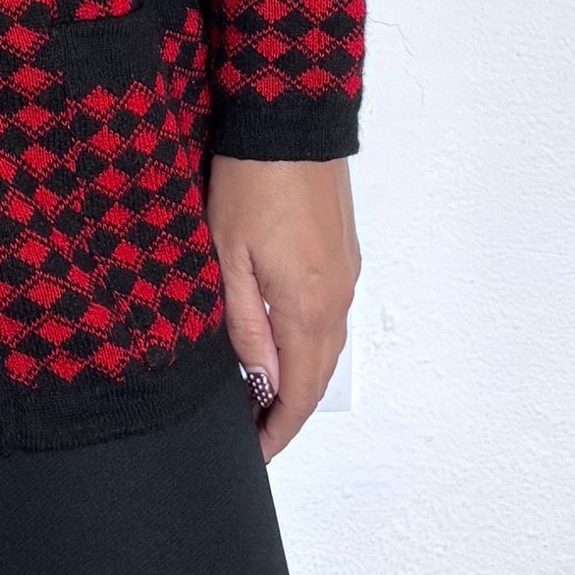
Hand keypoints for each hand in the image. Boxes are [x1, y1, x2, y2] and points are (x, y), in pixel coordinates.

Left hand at [205, 157, 359, 462]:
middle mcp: (337, 298)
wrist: (291, 121)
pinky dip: (308, 342)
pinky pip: (330, 315)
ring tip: (260, 391)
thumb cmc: (250, 183)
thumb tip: (263, 381)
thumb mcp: (228, 256)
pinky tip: (279, 339)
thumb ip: (246, 324)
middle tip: (252, 430)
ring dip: (298, 376)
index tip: (256, 453)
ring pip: (326, 346)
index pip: (299, 394)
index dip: (279, 431)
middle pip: (318, 376)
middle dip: (287, 411)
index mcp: (308, 307)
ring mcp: (345, 275)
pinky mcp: (344, 253)